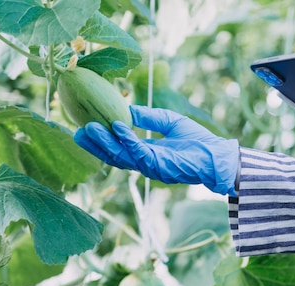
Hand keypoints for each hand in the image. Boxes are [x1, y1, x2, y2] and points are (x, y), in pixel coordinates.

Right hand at [74, 105, 239, 195]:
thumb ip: (149, 116)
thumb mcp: (170, 122)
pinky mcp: (161, 166)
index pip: (119, 149)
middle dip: (95, 145)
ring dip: (105, 143)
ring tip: (90, 128)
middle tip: (76, 132)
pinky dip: (128, 140)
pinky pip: (140, 153)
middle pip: (114, 156)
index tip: (85, 127)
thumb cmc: (199, 141)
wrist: (218, 155)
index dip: (102, 141)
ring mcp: (152, 167)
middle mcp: (146, 163)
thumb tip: (127, 109)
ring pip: (122, 156)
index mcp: (147, 154)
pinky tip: (119, 128)